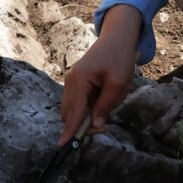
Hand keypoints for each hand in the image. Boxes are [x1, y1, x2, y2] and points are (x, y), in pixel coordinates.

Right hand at [58, 6, 141, 143]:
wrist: (118, 36)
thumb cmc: (120, 57)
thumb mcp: (119, 83)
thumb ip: (105, 105)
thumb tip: (95, 124)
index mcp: (79, 80)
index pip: (73, 111)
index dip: (69, 130)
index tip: (63, 146)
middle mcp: (71, 81)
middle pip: (71, 112)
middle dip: (84, 123)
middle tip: (105, 123)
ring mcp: (72, 80)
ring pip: (75, 107)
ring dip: (89, 112)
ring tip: (110, 100)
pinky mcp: (78, 80)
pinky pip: (80, 100)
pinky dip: (90, 104)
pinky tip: (106, 94)